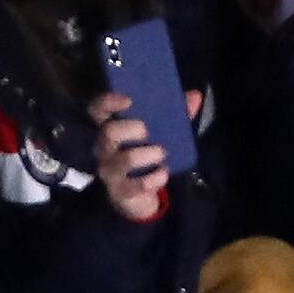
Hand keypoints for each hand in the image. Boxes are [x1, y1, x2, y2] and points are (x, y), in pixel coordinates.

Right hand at [88, 92, 170, 225]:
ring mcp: (110, 171)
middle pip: (108, 133)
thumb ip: (176, 115)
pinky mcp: (120, 191)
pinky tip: (164, 173)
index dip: (108, 102)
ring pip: (125, 159)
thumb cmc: (146, 156)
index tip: (129, 100)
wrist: (139, 196)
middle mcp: (104, 148)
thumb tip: (195, 96)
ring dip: (148, 154)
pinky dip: (155, 178)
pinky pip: (137, 185)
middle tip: (147, 132)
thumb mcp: (162, 134)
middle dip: (131, 129)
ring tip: (162, 153)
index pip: (97, 110)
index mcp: (111, 128)